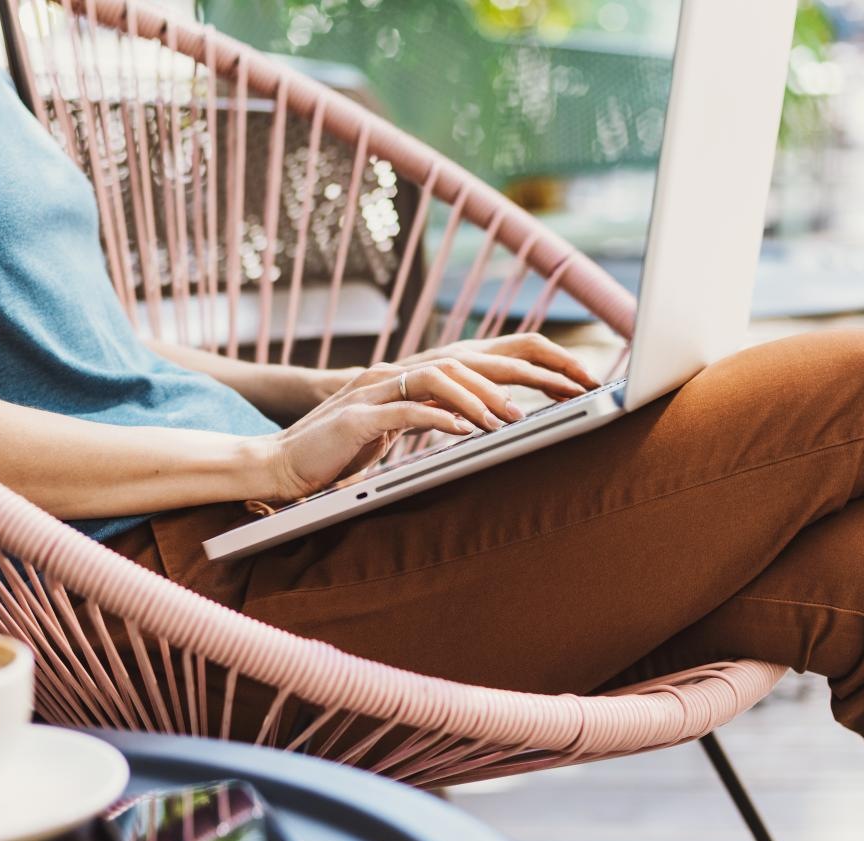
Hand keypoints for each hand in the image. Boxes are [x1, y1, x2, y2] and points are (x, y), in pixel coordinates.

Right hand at [252, 334, 599, 501]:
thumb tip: (492, 418)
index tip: (583, 380)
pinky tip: (465, 432)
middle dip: (533, 370)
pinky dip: (439, 418)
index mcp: (420, 374)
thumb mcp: (402, 429)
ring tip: (515, 421)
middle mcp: (403, 372)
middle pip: (479, 355)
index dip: (541, 361)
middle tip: (577, 389)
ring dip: (484, 398)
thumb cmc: (343, 450)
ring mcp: (378, 391)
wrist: (280, 463)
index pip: (492, 353)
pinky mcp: (357, 418)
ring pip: (443, 376)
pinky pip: (406, 411)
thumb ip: (439, 414)